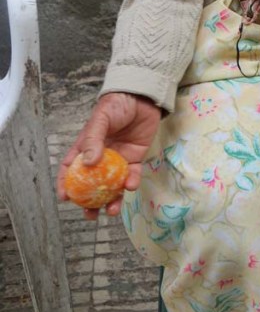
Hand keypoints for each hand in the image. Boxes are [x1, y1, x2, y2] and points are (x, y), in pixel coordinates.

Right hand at [57, 92, 161, 219]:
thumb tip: (87, 163)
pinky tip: (129, 186)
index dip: (66, 183)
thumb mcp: (102, 118)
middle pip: (92, 184)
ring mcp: (118, 159)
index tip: (64, 198)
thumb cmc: (118, 104)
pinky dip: (130, 183)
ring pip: (112, 185)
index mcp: (87, 146)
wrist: (143, 97)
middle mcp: (101, 156)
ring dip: (112, 200)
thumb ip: (94, 139)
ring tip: (111, 211)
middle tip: (90, 214)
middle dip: (90, 202)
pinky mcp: (136, 158)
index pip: (72, 167)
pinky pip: (132, 176)